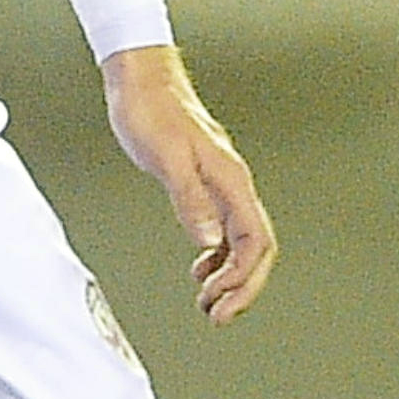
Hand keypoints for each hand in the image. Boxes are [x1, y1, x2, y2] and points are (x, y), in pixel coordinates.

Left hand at [104, 47, 275, 322]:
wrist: (142, 81)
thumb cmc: (150, 113)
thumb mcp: (165, 158)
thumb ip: (189, 200)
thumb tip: (209, 243)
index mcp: (230, 180)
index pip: (255, 241)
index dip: (244, 279)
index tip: (218, 303)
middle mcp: (233, 185)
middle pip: (257, 248)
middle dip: (242, 288)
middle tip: (216, 317)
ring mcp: (221, 185)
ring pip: (242, 242)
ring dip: (230, 276)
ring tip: (207, 303)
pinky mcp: (206, 184)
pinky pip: (225, 229)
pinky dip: (217, 256)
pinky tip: (200, 268)